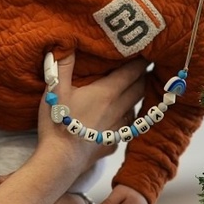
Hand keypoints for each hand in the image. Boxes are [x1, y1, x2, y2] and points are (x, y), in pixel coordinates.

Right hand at [36, 51, 146, 168]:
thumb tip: (67, 44)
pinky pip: (127, 127)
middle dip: (144, 76)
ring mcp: (118, 127)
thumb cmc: (58, 121)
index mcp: (108, 92)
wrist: (61, 159)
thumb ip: (63, 65)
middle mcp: (119, 108)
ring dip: (137, 97)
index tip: (147, 53)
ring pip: (136, 108)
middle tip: (144, 67)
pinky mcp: (113, 143)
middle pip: (140, 88)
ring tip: (136, 89)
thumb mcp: (56, 89)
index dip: (141, 61)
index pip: (133, 72)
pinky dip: (127, 118)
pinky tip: (121, 117)